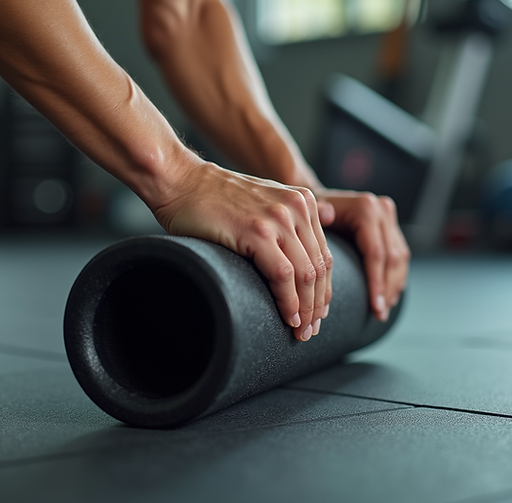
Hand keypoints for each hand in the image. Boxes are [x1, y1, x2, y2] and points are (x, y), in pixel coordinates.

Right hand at [152, 162, 333, 340]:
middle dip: (317, 304)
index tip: (318, 312)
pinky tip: (287, 316)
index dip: (325, 289)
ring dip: (306, 309)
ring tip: (299, 330)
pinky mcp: (256, 232)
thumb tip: (330, 219)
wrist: (181, 181)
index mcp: (303, 201)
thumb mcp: (264, 198)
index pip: (325, 254)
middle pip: (320, 267)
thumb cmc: (215, 197)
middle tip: (310, 329)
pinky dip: (288, 301)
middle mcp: (296, 207)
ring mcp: (277, 219)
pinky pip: (283, 275)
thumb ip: (291, 214)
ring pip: (306, 275)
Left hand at [314, 189, 409, 320]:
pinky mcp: (392, 225)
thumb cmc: (310, 212)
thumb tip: (326, 213)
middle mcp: (381, 209)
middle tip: (379, 314)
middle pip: (391, 258)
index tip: (375, 306)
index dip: (376, 283)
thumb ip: (318, 215)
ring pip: (400, 258)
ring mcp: (389, 216)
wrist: (318, 198)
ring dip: (394, 286)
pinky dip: (396, 276)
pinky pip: (400, 254)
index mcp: (365, 208)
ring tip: (383, 309)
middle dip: (386, 289)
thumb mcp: (310, 215)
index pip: (376, 253)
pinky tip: (390, 295)